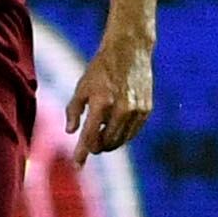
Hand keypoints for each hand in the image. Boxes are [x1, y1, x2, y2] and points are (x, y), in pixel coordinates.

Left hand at [66, 35, 154, 166]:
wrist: (129, 50)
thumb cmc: (101, 68)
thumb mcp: (81, 87)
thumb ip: (73, 110)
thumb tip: (71, 132)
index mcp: (101, 103)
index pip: (90, 137)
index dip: (82, 153)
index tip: (77, 165)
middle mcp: (121, 109)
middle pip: (107, 143)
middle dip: (97, 147)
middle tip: (91, 144)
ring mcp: (136, 111)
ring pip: (121, 140)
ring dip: (110, 141)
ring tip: (103, 132)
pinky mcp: (146, 110)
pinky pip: (133, 132)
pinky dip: (123, 133)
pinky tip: (116, 126)